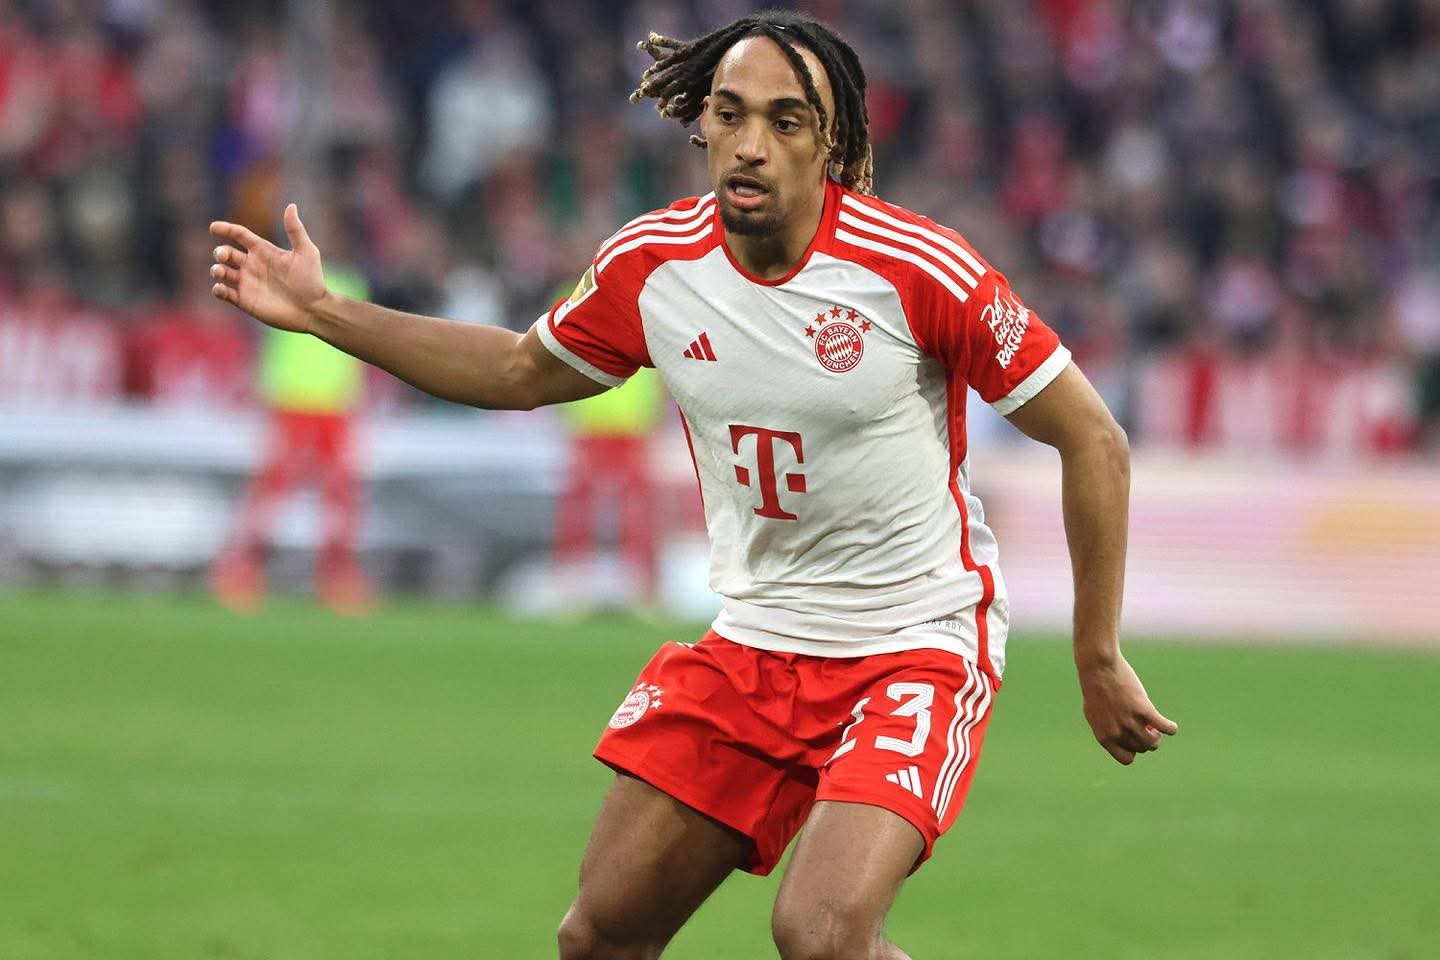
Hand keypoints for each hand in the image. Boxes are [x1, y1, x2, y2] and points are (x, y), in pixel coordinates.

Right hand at [209, 203, 326, 334]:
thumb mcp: (306, 252)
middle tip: (223, 256)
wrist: (314, 310)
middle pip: (226, 253)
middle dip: (220, 252)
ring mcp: (248, 283)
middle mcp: (253, 266)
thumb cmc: (312, 280)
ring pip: (222, 272)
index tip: (214, 227)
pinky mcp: (246, 301)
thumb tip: (291, 205)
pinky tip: (221, 288)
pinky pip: (225, 294)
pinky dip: (218, 290)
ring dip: (216, 270)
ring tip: (220, 271)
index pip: (239, 235)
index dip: (226, 229)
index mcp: (264, 251)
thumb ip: (295, 230)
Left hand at [1077, 653, 1177, 764]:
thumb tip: (1124, 738)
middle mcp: (1117, 732)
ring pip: (1153, 742)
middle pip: (1142, 748)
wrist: (1098, 668)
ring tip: (1155, 725)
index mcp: (1104, 736)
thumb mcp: (1096, 713)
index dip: (1134, 751)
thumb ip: (1108, 728)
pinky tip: (1171, 726)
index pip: (1126, 758)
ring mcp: (1130, 722)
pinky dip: (1171, 728)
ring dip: (1158, 736)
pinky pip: (1165, 727)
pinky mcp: (1143, 709)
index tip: (1136, 740)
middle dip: (1146, 740)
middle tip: (1148, 727)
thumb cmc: (1096, 688)